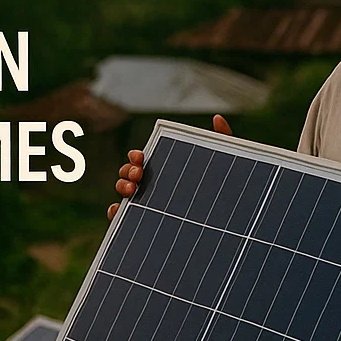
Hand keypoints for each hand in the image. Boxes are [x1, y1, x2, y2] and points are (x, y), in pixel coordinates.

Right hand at [107, 115, 231, 219]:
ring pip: (123, 193)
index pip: (141, 159)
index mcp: (164, 170)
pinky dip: (115, 213)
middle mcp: (151, 186)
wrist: (225, 222)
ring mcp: (146, 204)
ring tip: (132, 191)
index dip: (136, 156)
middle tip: (139, 175)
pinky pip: (122, 218)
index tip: (141, 157)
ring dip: (121, 187)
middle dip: (127, 170)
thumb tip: (217, 118)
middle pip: (128, 173)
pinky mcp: (143, 222)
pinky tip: (119, 211)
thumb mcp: (223, 166)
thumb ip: (222, 142)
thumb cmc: (221, 191)